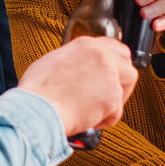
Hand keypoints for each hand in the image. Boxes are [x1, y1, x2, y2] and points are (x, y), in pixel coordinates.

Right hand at [18, 36, 135, 136]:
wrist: (38, 109)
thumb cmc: (37, 91)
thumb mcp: (53, 62)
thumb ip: (73, 61)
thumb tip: (76, 69)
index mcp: (86, 45)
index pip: (113, 46)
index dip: (114, 62)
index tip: (111, 71)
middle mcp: (102, 57)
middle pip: (126, 63)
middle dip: (122, 79)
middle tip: (109, 92)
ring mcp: (110, 77)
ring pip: (124, 90)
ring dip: (113, 101)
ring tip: (94, 109)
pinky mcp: (113, 99)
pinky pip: (115, 112)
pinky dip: (103, 120)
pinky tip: (87, 119)